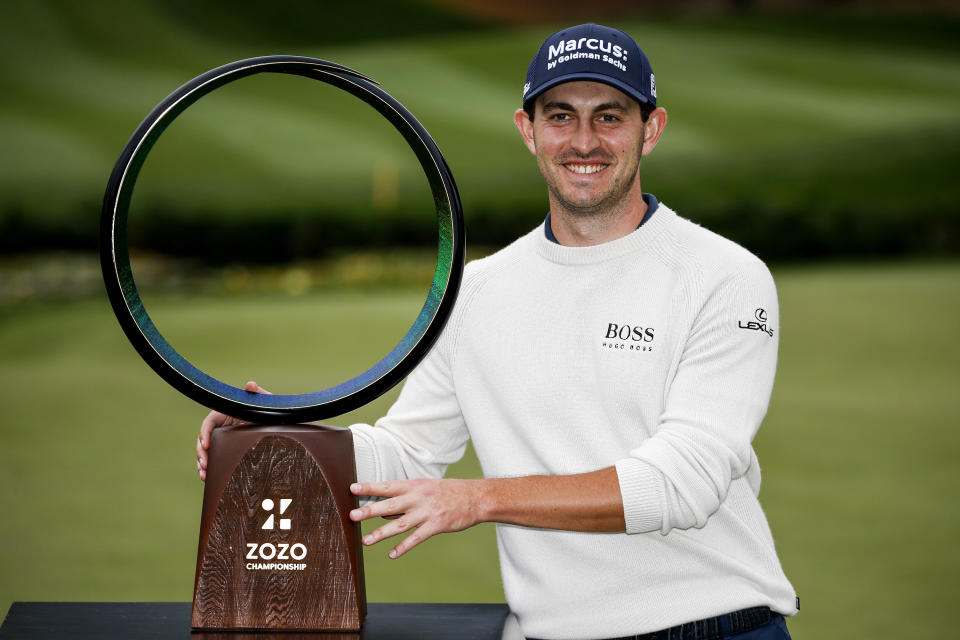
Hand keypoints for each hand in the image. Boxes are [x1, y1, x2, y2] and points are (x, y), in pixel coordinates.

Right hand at [195, 380, 269, 480]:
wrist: (277, 424)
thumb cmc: (267, 410)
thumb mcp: (263, 402)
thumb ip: (257, 393)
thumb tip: (250, 384)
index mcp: (223, 414)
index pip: (208, 423)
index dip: (204, 434)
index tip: (206, 445)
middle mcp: (219, 427)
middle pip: (203, 440)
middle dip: (201, 453)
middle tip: (204, 465)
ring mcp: (221, 439)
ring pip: (205, 451)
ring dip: (202, 463)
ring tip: (204, 474)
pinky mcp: (225, 449)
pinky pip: (214, 458)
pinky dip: (209, 468)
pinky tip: (207, 477)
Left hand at [349, 479, 486, 558]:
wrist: (475, 497)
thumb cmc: (448, 492)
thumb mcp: (425, 489)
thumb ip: (404, 500)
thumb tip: (383, 511)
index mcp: (414, 486)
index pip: (388, 486)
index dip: (370, 487)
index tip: (352, 488)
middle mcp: (418, 497)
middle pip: (390, 504)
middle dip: (370, 510)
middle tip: (352, 515)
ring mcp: (427, 512)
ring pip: (401, 524)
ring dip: (382, 533)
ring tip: (366, 541)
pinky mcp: (437, 525)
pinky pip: (417, 538)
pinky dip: (404, 546)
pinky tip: (393, 554)